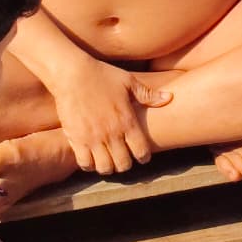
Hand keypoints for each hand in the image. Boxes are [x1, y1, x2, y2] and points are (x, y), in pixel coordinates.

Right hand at [50, 58, 171, 174]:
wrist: (72, 74)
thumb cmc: (102, 75)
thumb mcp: (128, 82)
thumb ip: (148, 95)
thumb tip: (169, 98)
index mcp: (127, 120)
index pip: (141, 151)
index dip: (144, 157)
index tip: (141, 156)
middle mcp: (112, 133)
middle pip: (123, 165)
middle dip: (126, 164)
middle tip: (124, 159)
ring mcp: (93, 138)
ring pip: (105, 168)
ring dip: (108, 167)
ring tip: (108, 160)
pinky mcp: (76, 139)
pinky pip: (85, 163)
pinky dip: (89, 164)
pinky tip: (91, 157)